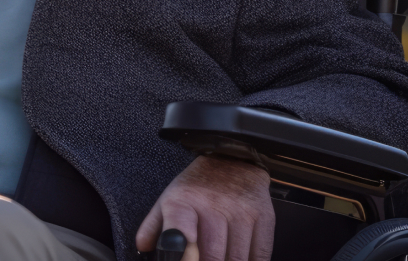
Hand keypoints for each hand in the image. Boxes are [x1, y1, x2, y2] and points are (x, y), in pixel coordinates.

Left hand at [135, 155, 273, 260]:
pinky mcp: (263, 217)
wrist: (233, 157)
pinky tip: (239, 258)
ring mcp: (241, 211)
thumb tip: (144, 247)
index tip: (188, 260)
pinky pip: (258, 257)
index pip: (178, 232)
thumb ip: (154, 227)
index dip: (183, 254)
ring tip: (220, 256)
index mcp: (183, 203)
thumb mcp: (170, 199)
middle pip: (212, 259)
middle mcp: (213, 205)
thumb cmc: (199, 187)